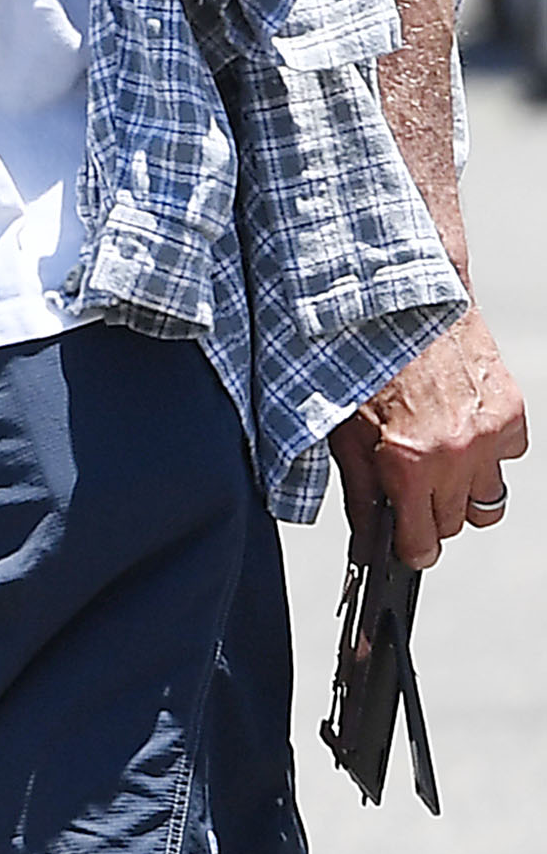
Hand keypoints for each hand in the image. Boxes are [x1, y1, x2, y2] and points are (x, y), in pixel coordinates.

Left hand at [333, 303, 526, 565]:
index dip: (411, 549)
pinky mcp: (511, 411)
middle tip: (409, 486)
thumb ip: (361, 494)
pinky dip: (489, 452)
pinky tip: (459, 429)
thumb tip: (369, 542)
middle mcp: (456, 453)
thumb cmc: (362, 365)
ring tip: (436, 461)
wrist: (400, 303)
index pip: (423, 543)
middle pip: (454, 525)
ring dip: (463, 490)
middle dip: (430, 514)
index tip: (407, 547)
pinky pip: (509, 458)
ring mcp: (489, 433)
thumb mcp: (343, 434)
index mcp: (410, 462)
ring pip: (488, 500)